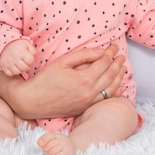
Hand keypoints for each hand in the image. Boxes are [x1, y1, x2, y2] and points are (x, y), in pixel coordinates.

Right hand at [0, 39, 34, 75]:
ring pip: (17, 72)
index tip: (30, 60)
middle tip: (26, 64)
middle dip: (27, 67)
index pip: (30, 61)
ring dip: (21, 70)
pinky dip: (13, 72)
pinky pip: (10, 74)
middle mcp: (14, 58)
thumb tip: (33, 58)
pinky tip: (15, 67)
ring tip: (21, 66)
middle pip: (24, 68)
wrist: (5, 45)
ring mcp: (8, 63)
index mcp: (21, 52)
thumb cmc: (19, 45)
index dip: (32, 61)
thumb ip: (33, 51)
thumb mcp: (27, 44)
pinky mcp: (4, 66)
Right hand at [8, 44, 125, 118]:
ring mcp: (88, 103)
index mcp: (84, 79)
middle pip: (110, 75)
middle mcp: (89, 93)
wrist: (32, 101)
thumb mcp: (62, 62)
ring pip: (111, 89)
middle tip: (121, 55)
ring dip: (119, 77)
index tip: (114, 46)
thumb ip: (83, 55)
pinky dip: (113, 91)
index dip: (110, 53)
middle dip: (117, 64)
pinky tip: (116, 85)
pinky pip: (104, 99)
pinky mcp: (85, 109)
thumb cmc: (45, 79)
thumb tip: (100, 51)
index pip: (104, 63)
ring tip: (122, 68)